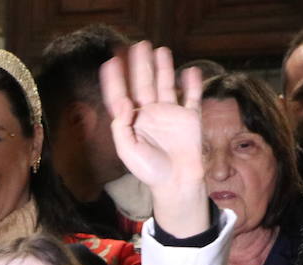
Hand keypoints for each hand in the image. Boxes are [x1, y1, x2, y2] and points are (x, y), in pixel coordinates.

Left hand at [100, 41, 206, 236]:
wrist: (176, 181)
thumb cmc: (148, 170)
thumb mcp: (127, 150)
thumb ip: (121, 127)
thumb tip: (124, 103)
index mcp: (133, 122)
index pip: (121, 96)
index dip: (115, 80)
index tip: (110, 62)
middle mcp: (150, 115)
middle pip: (144, 84)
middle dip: (140, 65)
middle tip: (138, 45)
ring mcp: (170, 115)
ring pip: (166, 85)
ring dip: (163, 68)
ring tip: (160, 50)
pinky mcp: (190, 119)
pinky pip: (192, 98)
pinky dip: (192, 84)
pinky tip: (190, 71)